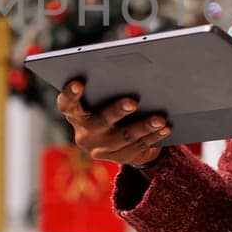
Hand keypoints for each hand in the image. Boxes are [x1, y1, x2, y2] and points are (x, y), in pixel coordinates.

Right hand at [55, 81, 169, 168]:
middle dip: (116, 111)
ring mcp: (100, 149)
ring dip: (143, 126)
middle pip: (99, 122)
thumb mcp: (102, 97)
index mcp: (75, 113)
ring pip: (123, 137)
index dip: (70, 95)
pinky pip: (138, 147)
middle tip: (133, 102)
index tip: (78, 83)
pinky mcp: (118, 158)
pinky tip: (165, 127)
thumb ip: (106, 86)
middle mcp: (84, 134)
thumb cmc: (109, 103)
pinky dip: (154, 136)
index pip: (66, 104)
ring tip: (160, 118)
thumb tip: (131, 73)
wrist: (119, 137)